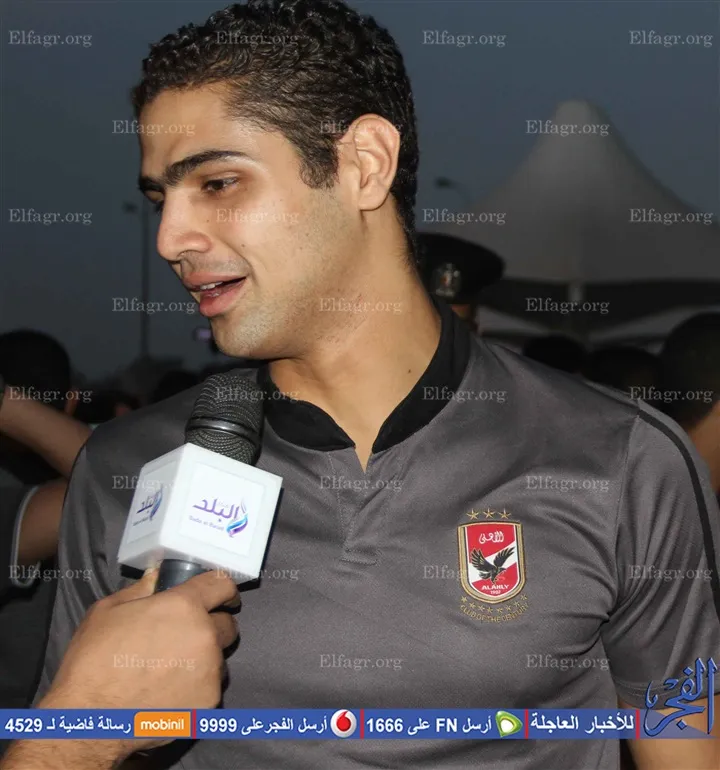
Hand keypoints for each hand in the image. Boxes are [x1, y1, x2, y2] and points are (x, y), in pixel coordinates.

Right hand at [37, 568, 239, 763]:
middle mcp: (205, 635)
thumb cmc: (94, 661)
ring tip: (173, 672)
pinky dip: (197, 688)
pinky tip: (171, 694)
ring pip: (219, 659)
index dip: (223, 589)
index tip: (222, 597)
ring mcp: (211, 671)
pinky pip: (211, 687)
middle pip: (226, 624)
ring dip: (205, 660)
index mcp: (184, 606)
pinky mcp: (209, 701)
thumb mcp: (107, 611)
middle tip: (187, 638)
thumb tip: (156, 577)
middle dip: (212, 627)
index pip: (222, 585)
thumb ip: (139, 590)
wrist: (90, 720)